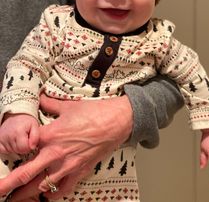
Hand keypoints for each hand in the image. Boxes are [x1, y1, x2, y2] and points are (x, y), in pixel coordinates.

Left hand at [0, 93, 132, 199]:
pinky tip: (45, 198)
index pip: (23, 147)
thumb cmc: (94, 112)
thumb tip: (40, 98)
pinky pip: (63, 189)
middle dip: (9, 185)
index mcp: (51, 134)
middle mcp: (55, 153)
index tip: (2, 156)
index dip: (10, 152)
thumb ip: (50, 103)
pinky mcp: (80, 171)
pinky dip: (52, 195)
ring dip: (26, 194)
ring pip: (41, 186)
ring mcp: (68, 165)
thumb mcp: (68, 105)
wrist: (117, 121)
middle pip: (26, 174)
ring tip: (16, 199)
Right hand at [0, 113, 38, 153]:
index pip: (25, 148)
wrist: (15, 115)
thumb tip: (32, 147)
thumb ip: (36, 137)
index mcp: (18, 132)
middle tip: (25, 138)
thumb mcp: (35, 126)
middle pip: (18, 151)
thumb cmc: (26, 121)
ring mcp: (2, 138)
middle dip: (23, 147)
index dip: (29, 146)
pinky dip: (9, 148)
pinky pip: (5, 150)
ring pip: (12, 151)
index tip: (30, 140)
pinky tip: (13, 140)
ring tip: (19, 138)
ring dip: (17, 147)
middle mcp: (9, 136)